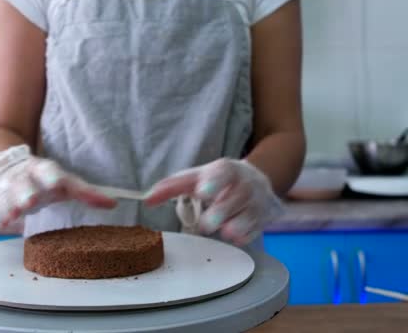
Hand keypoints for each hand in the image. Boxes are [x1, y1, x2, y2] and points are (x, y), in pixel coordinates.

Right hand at [0, 145, 116, 229]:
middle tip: (31, 201)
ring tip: (14, 214)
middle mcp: (21, 178)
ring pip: (6, 197)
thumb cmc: (43, 180)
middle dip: (26, 193)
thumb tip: (113, 204)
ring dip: (10, 206)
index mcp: (40, 169)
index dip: (52, 177)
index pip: (47, 171)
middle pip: (23, 184)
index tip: (56, 184)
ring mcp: (6, 190)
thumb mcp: (64, 182)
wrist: (6, 168)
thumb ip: (86, 193)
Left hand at [145, 159, 283, 244]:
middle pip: (234, 200)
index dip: (213, 182)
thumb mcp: (195, 178)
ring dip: (230, 228)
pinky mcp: (262, 221)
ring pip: (245, 219)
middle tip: (206, 224)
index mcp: (227, 170)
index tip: (201, 192)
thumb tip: (146, 200)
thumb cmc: (217, 181)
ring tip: (222, 228)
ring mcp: (256, 204)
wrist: (255, 181)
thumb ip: (170, 187)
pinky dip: (241, 237)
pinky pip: (251, 234)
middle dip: (218, 215)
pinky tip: (235, 232)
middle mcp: (245, 185)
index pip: (224, 173)